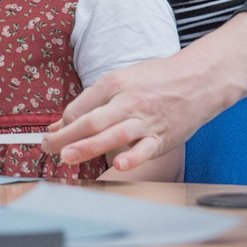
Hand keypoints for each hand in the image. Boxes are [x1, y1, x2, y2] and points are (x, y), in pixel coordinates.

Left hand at [43, 55, 199, 171]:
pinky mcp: (163, 137)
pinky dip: (133, 158)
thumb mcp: (122, 80)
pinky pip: (146, 149)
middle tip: (47, 147)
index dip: (63, 123)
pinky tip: (120, 166)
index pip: (81, 106)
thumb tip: (64, 121)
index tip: (51, 135)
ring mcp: (145, 120)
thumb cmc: (155, 80)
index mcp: (114, 83)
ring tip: (67, 157)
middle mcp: (127, 101)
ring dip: (88, 147)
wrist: (198, 80)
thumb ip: (94, 102)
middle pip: (91, 121)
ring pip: (113, 135)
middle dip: (66, 136)